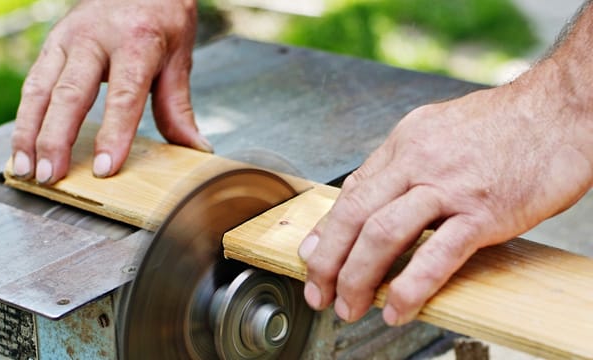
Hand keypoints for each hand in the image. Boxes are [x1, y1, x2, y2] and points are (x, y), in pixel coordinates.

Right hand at [10, 0, 210, 183]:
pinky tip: (22, 145)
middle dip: (57, 139)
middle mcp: (95, 38)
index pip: (124, 94)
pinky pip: (33, 83)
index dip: (113, 133)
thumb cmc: (161, 17)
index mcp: (136, 41)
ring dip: (29, 133)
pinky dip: (24, 117)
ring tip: (27, 168)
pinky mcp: (52, 44)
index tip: (105, 167)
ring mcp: (68, 38)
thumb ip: (178, 106)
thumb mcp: (179, 57)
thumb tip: (195, 147)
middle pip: (71, 93)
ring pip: (41, 89)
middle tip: (52, 175)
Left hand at [298, 64, 592, 325]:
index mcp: (405, 143)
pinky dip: (410, 287)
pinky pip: (436, 255)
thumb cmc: (505, 125)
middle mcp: (417, 161)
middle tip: (319, 292)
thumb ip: (405, 162)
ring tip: (349, 307)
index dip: (326, 230)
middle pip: (354, 215)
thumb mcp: (438, 130)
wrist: (560, 111)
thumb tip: (373, 192)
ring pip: (382, 234)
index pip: (352, 191)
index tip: (312, 257)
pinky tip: (397, 307)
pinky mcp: (482, 212)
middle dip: (328, 261)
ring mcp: (448, 187)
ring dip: (357, 277)